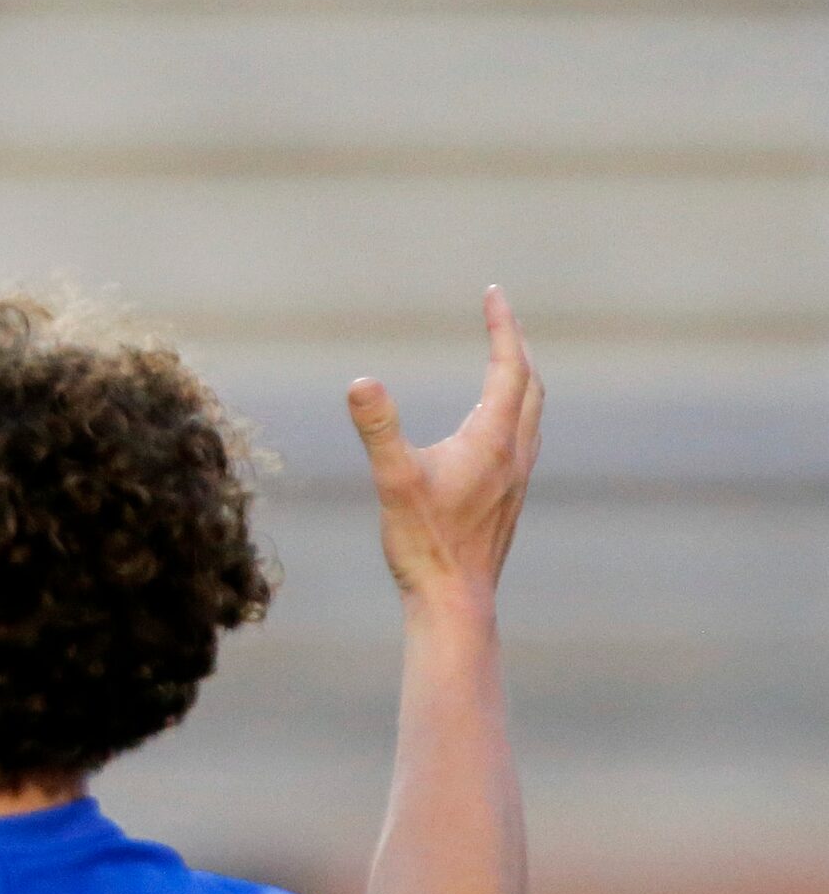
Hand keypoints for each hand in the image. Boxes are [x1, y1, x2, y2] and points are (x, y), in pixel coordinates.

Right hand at [348, 285, 543, 610]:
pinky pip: (524, 439)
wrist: (455, 600)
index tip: (494, 293)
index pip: (508, 366)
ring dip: (523, 379)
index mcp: (492, 439)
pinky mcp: (509, 499)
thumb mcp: (393, 480)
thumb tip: (361, 381)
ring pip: (532, 413)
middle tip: (502, 319)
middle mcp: (514, 453)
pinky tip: (497, 429)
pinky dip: (516, 413)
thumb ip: (379, 428)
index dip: (503, 327)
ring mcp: (516, 478)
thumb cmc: (424, 544)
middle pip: (530, 384)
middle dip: (517, 346)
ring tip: (508, 362)